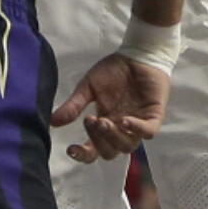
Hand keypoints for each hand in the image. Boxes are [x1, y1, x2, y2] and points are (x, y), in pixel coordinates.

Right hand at [52, 51, 170, 162]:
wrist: (136, 54)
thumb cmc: (113, 71)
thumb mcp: (88, 86)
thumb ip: (74, 105)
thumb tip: (53, 122)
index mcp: (104, 126)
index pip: (93, 150)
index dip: (83, 154)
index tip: (71, 148)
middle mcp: (120, 131)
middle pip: (110, 152)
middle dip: (98, 140)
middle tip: (90, 120)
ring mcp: (138, 125)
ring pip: (128, 146)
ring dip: (114, 137)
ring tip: (104, 120)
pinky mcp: (153, 117)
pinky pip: (148, 132)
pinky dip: (137, 129)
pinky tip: (125, 120)